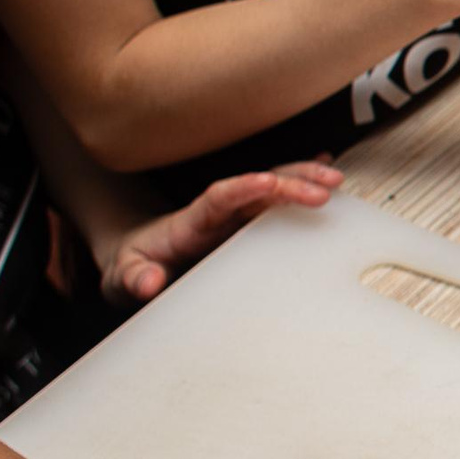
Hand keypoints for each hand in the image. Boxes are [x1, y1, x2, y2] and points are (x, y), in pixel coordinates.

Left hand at [97, 160, 343, 304]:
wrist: (139, 260)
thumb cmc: (135, 267)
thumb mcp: (125, 275)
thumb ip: (135, 278)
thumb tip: (149, 284)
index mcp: (192, 222)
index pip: (220, 197)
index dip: (244, 188)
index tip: (269, 182)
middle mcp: (218, 213)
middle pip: (257, 188)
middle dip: (291, 182)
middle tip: (324, 189)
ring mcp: (235, 217)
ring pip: (272, 190)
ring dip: (302, 179)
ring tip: (334, 180)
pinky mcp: (245, 224)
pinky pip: (276, 201)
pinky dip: (300, 184)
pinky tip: (326, 174)